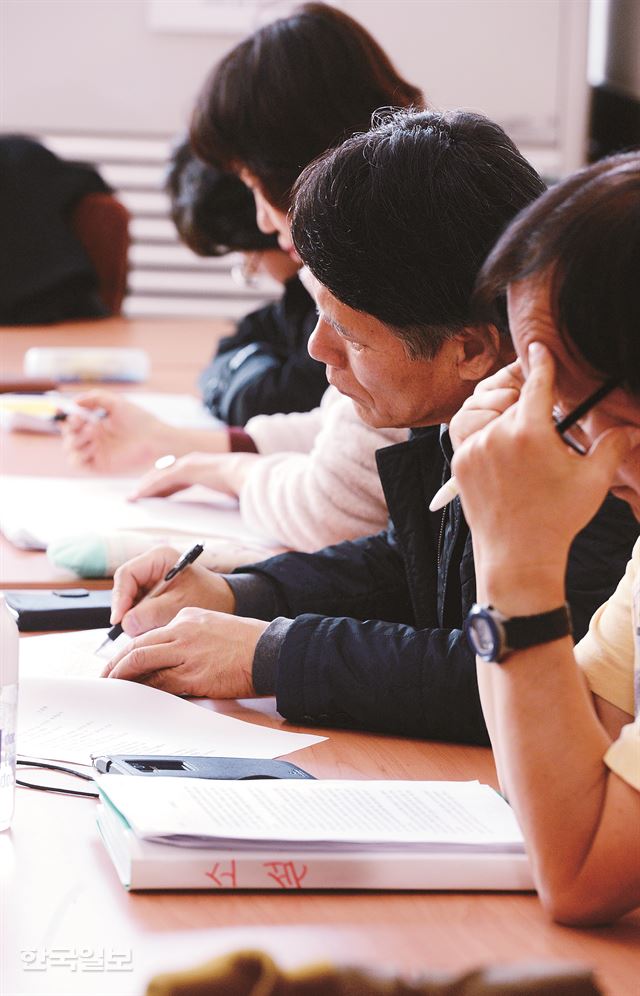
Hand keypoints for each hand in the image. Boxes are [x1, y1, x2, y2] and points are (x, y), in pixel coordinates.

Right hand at [60, 391, 173, 472]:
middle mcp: (94, 438)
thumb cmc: (139, 420)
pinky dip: (80, 453)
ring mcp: (96, 452)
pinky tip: (94, 445)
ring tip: (93, 431)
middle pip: (69, 435)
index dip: (66, 416)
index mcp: (96, 423)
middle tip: (81, 420)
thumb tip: (74, 401)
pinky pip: (78, 462)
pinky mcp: (99, 465)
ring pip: (71, 448)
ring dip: (76, 439)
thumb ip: (95, 398)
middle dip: (71, 427)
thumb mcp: (116, 403)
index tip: (65, 410)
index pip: (73, 421)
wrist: (155, 439)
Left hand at [102, 607, 267, 697]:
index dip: (128, 652)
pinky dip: (144, 690)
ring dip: (122, 677)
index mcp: (187, 617)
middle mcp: (183, 631)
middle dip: (115, 665)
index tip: (119, 663)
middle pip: (137, 647)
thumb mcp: (213, 627)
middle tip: (104, 678)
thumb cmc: (248, 643)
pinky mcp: (194, 674)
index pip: (149, 635)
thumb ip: (189, 637)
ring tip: (112, 689)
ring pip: (141, 662)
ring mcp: (187, 652)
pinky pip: (160, 683)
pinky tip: (136, 697)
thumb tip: (167, 658)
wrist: (272, 651)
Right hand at [111, 544, 235, 635]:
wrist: (226, 602)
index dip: (119, 598)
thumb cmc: (208, 597)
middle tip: (131, 629)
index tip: (118, 619)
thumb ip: (151, 613)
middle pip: (125, 588)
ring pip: (130, 601)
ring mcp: (150, 580)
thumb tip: (125, 623)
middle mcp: (151, 566)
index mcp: (159, 558)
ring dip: (135, 617)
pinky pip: (138, 608)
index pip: (126, 575)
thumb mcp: (179, 605)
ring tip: (149, 628)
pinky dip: (142, 619)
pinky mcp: (152, 594)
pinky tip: (153, 627)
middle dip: (127, 610)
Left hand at [130, 452, 260, 500]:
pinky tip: (138, 496)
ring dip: (145, 487)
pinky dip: (148, 489)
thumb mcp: (233, 491)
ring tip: (133, 498)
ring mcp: (189, 463)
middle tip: (139, 496)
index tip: (158, 495)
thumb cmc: (247, 484)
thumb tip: (233, 505)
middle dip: (151, 485)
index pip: (179, 476)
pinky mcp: (185, 470)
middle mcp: (194, 461)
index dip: (166, 486)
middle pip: (165, 473)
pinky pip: (161, 481)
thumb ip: (227, 495)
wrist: (251, 475)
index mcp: (204, 466)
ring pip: (159, 476)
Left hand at [452, 342, 639, 610]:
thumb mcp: (592, 480)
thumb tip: (633, 428)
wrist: (517, 557)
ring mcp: (473, 448)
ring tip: (519, 433)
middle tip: (540, 420)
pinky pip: (469, 433)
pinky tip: (500, 447)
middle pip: (514, 400)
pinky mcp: (459, 463)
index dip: (540, 362)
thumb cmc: (558, 519)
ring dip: (503, 416)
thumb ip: (613, 446)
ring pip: (488, 414)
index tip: (539, 347)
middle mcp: (497, 434)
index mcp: (530, 432)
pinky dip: (484, 433)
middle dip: (528, 404)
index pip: (536, 382)